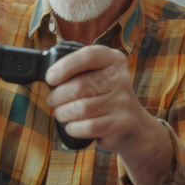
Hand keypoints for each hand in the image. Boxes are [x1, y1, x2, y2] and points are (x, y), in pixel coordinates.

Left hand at [45, 45, 159, 154]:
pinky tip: (73, 126)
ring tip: (62, 113)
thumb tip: (49, 78)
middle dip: (57, 96)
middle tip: (53, 101)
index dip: (66, 66)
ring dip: (63, 113)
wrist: (135, 127)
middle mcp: (121, 78)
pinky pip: (86, 126)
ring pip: (81, 108)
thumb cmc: (106, 99)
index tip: (50, 78)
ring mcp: (122, 102)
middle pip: (79, 86)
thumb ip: (80, 72)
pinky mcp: (119, 124)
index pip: (89, 56)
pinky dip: (73, 128)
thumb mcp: (100, 77)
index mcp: (114, 60)